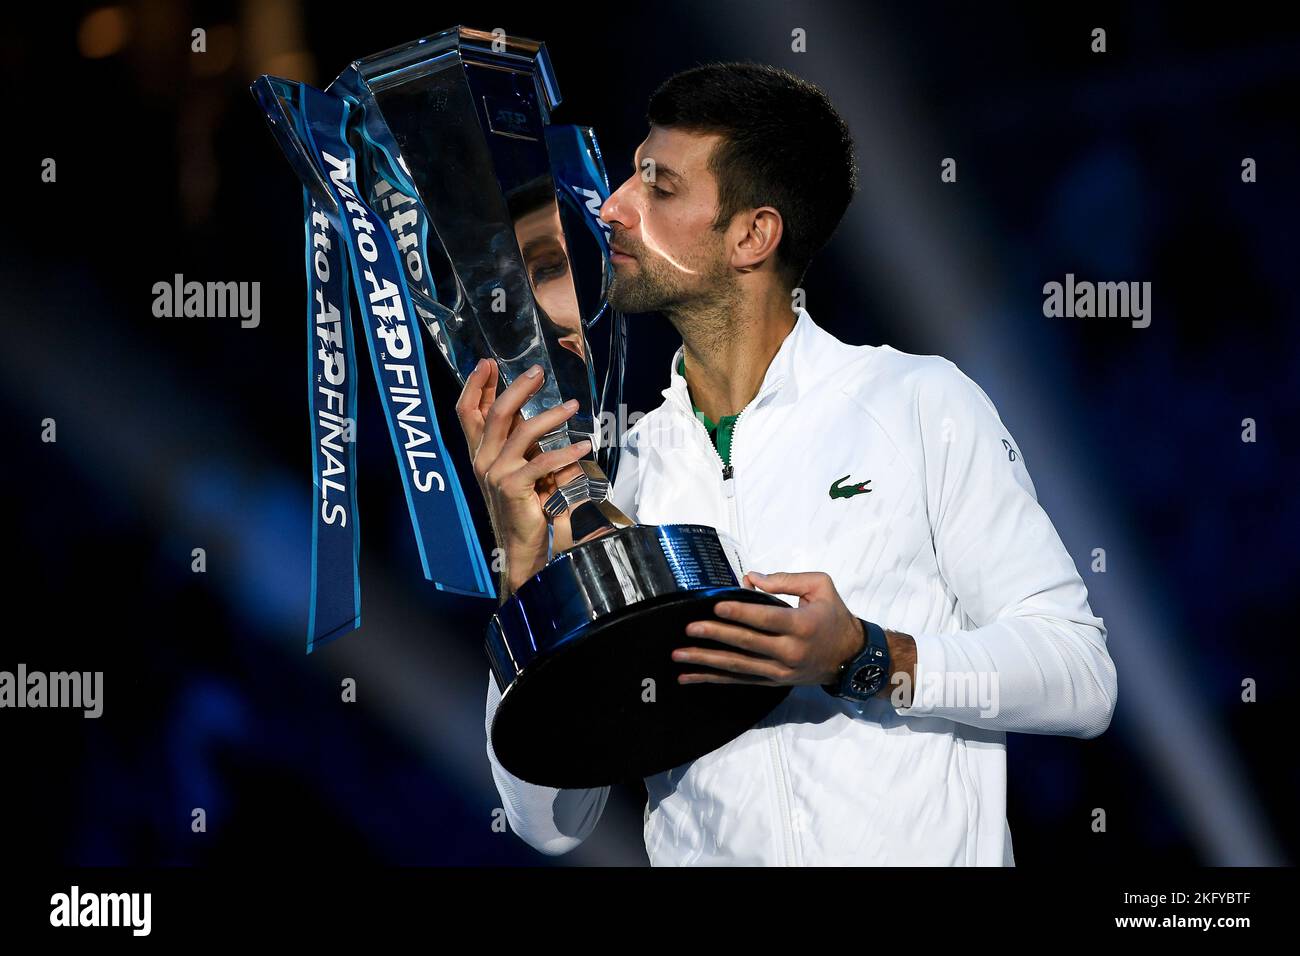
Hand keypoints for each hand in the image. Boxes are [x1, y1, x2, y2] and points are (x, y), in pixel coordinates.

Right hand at [454, 358, 589, 594]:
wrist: (523, 542)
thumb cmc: (526, 501)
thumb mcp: (520, 463)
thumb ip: (519, 438)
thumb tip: (527, 407)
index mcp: (480, 451)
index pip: (467, 411)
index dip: (474, 385)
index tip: (487, 362)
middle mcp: (482, 459)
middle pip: (496, 413)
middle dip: (517, 388)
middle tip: (538, 373)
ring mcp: (496, 473)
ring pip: (522, 432)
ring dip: (551, 416)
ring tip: (574, 408)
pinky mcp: (514, 487)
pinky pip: (542, 462)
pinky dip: (565, 452)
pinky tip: (583, 447)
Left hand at [671, 570, 864, 686]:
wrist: (851, 658)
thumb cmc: (834, 616)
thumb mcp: (820, 587)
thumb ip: (786, 579)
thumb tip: (750, 578)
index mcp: (802, 625)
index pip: (766, 619)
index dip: (740, 613)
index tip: (716, 607)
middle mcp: (790, 652)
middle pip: (747, 644)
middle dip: (716, 636)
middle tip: (690, 629)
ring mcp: (780, 671)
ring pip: (738, 666)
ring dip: (706, 661)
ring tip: (679, 655)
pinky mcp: (773, 681)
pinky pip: (739, 680)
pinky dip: (713, 679)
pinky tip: (690, 677)